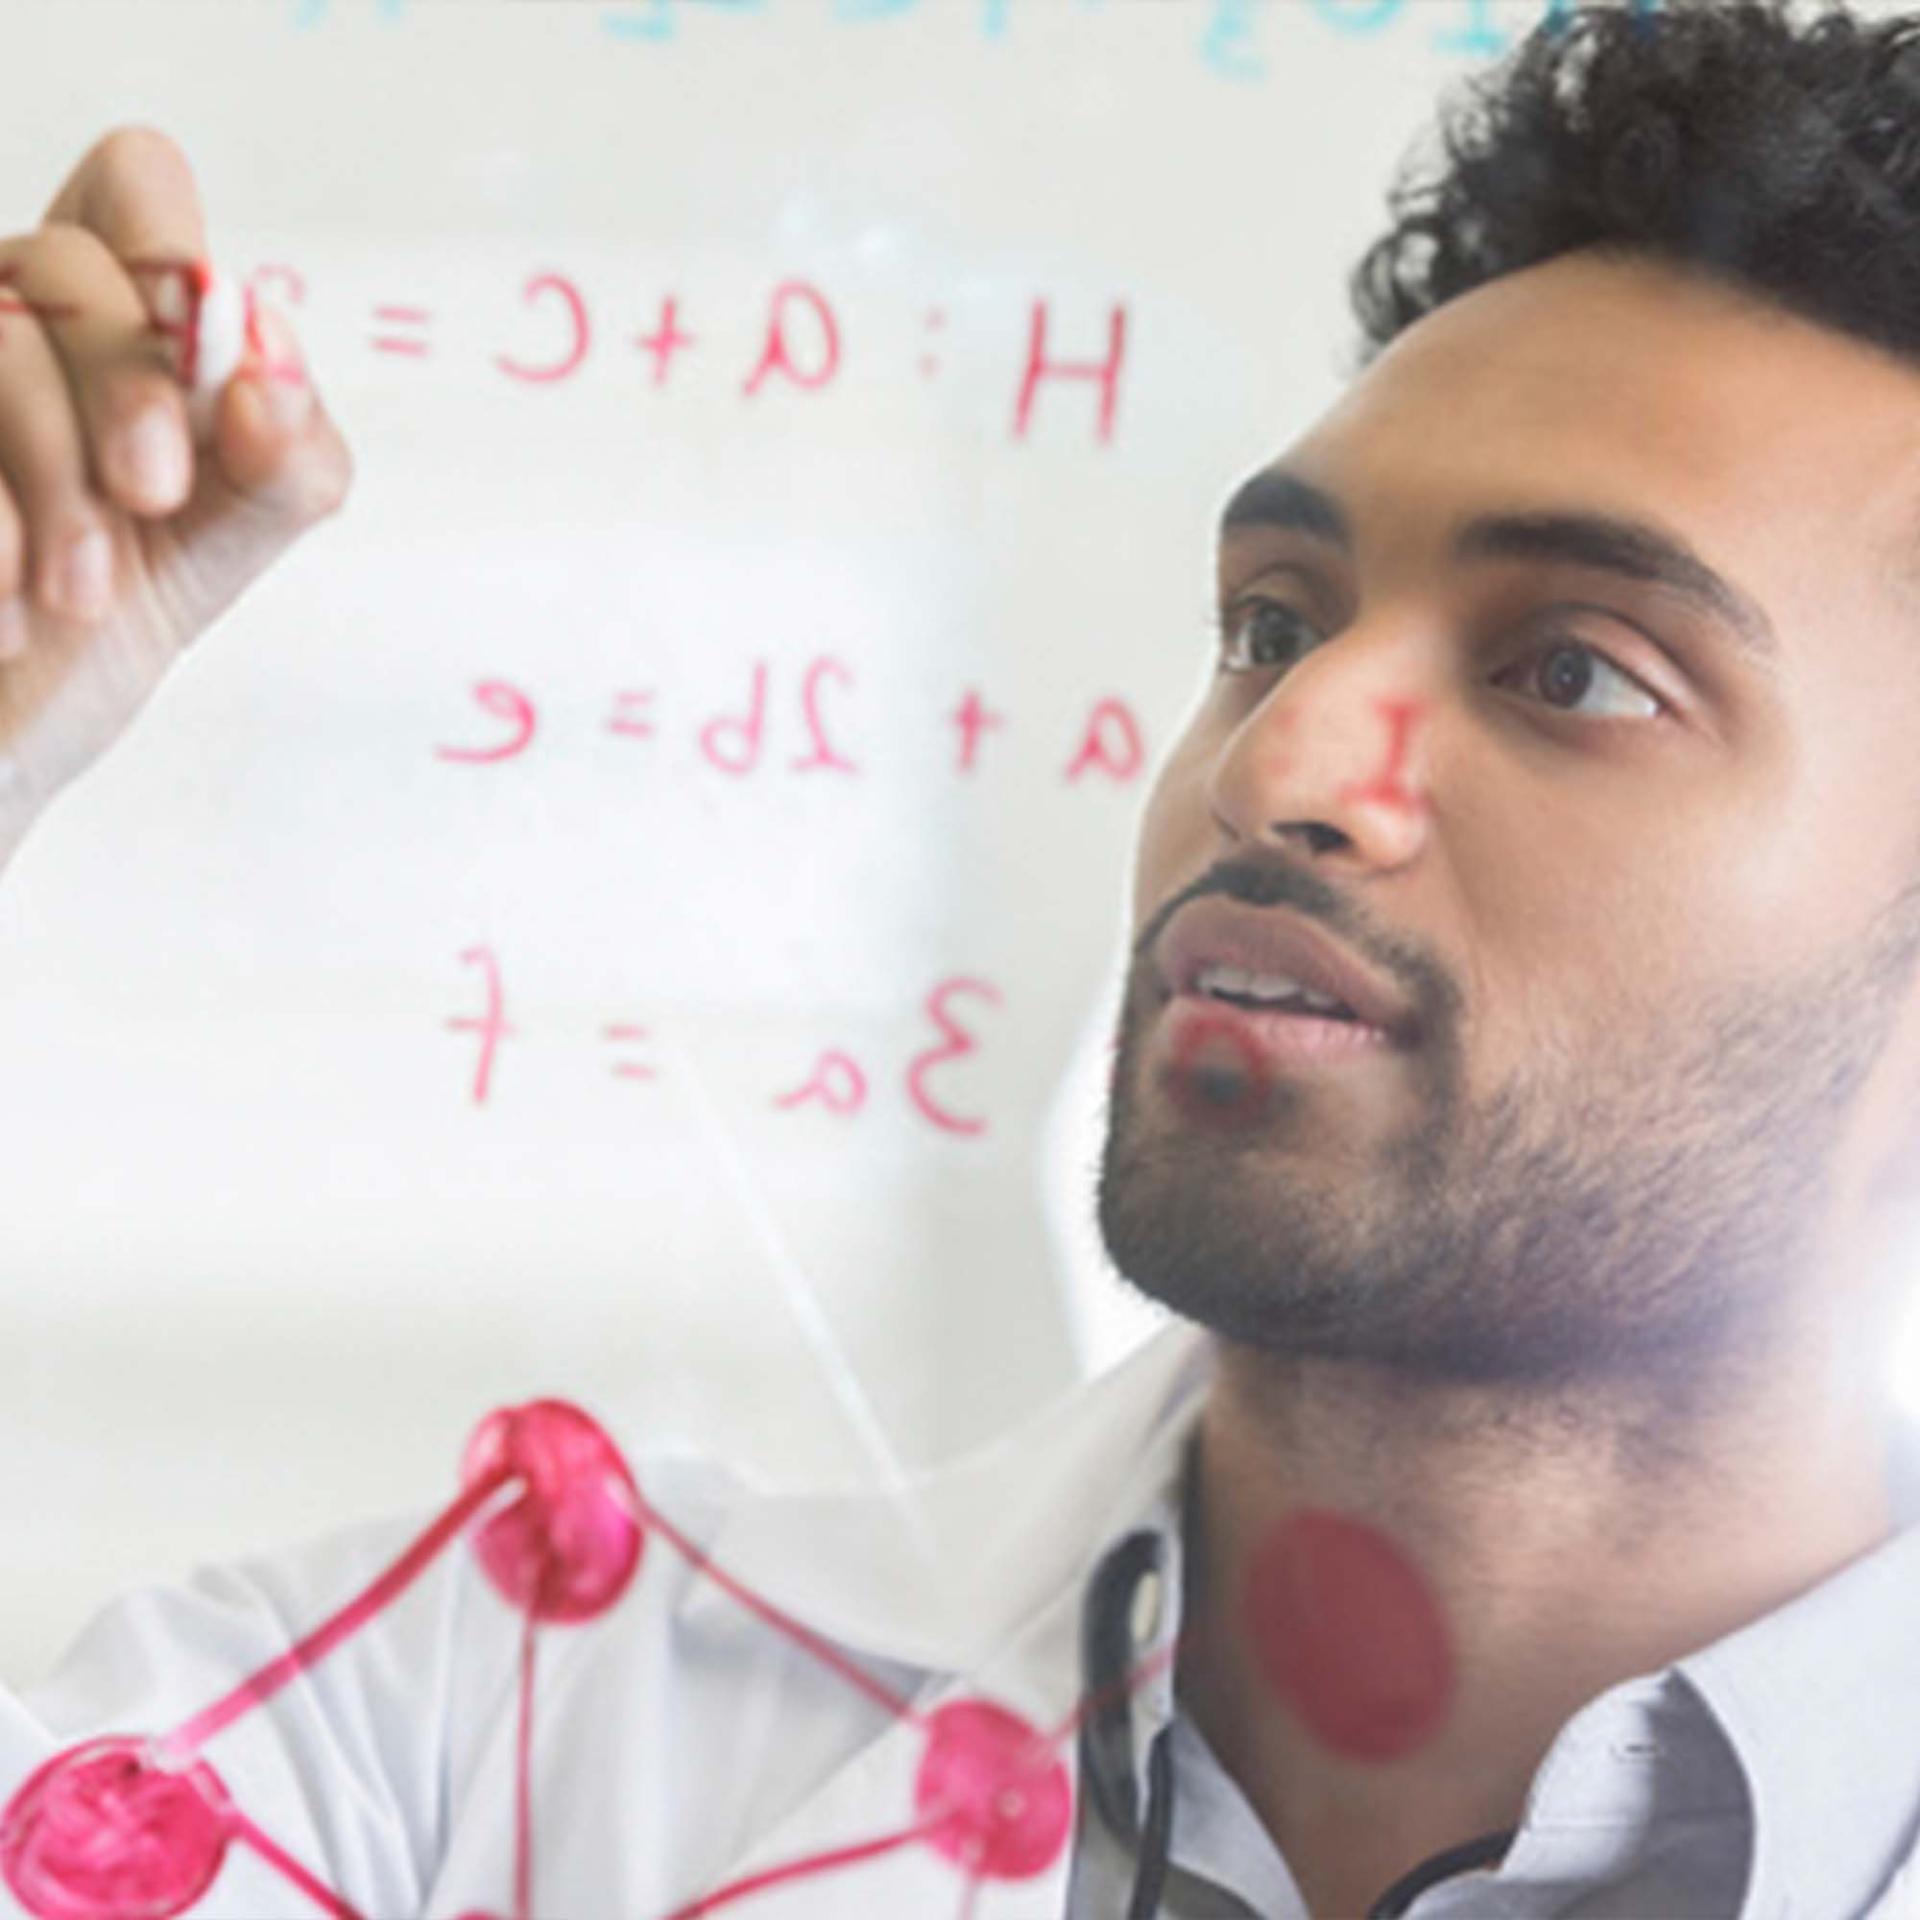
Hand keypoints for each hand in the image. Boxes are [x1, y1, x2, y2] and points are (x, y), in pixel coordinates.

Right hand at [0, 125, 351, 862]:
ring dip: (52, 481)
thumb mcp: (216, 552)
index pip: (136, 183)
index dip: (173, 256)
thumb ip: (282, 468)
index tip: (224, 390)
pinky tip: (2, 609)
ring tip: (75, 599)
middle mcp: (0, 314)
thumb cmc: (89, 631)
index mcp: (100, 321)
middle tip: (154, 495)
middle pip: (61, 260)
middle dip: (125, 385)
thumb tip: (273, 375)